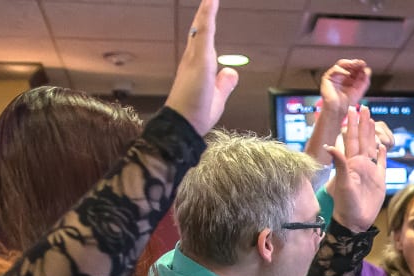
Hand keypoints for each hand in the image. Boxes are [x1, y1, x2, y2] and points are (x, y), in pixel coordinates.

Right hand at [164, 0, 238, 135]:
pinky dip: (208, 16)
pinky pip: (205, 32)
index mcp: (196, 67)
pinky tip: (211, 0)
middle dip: (205, 14)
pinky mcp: (199, 60)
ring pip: (202, 28)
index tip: (208, 12)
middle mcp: (192, 60)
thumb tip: (231, 71)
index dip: (205, 26)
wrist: (183, 125)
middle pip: (200, 31)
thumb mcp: (218, 97)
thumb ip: (224, 83)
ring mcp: (195, 58)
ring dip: (206, 10)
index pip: (202, 41)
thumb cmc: (195, 115)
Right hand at [319, 59, 370, 111]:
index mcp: (348, 78)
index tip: (364, 65)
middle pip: (348, 65)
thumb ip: (364, 81)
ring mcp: (334, 76)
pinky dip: (341, 70)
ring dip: (349, 63)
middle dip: (355, 63)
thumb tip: (368, 70)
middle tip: (361, 63)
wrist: (338, 111)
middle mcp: (341, 75)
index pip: (354, 68)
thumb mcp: (359, 90)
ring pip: (341, 65)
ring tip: (356, 65)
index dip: (359, 66)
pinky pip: (334, 70)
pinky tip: (347, 73)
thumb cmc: (347, 102)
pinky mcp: (327, 78)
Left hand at [324, 106, 387, 232]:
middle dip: (362, 123)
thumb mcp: (341, 183)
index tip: (352, 109)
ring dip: (372, 134)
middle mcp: (359, 164)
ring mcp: (370, 171)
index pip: (351, 139)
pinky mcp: (379, 180)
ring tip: (372, 120)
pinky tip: (383, 146)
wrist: (355, 221)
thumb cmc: (345, 204)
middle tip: (364, 107)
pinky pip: (382, 164)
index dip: (352, 124)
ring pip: (372, 148)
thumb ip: (339, 163)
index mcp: (350, 163)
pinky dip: (383, 154)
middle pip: (362, 139)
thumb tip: (330, 145)